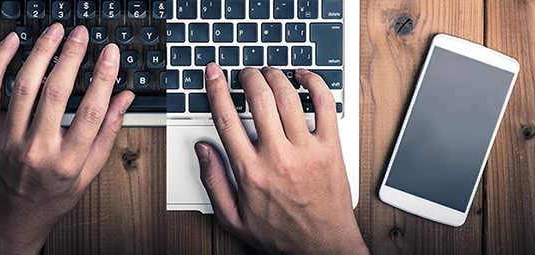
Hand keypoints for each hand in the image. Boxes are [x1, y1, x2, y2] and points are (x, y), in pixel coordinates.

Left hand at [0, 23, 133, 253]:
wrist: (8, 219)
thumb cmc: (49, 198)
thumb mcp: (88, 173)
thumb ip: (108, 133)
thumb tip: (124, 98)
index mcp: (67, 161)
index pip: (90, 110)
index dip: (104, 77)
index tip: (111, 54)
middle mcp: (37, 149)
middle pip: (56, 92)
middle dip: (72, 56)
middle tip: (81, 34)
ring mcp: (9, 139)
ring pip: (24, 85)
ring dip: (41, 52)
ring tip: (55, 33)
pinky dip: (0, 61)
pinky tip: (14, 44)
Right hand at [196, 65, 367, 253]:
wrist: (323, 247)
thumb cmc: (281, 234)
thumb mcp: (232, 217)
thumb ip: (213, 181)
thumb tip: (203, 149)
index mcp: (250, 171)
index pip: (226, 118)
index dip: (217, 89)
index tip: (214, 73)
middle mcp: (277, 157)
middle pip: (258, 99)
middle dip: (248, 77)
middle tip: (245, 73)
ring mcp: (306, 150)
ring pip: (288, 96)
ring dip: (275, 76)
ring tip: (269, 73)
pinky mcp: (331, 148)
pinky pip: (325, 105)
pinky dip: (315, 83)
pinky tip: (305, 77)